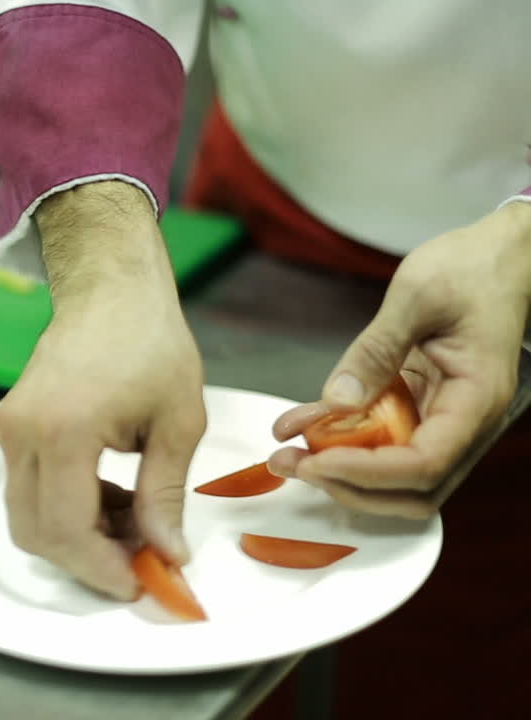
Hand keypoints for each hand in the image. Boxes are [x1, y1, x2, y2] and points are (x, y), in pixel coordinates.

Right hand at [0, 181, 205, 599]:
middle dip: (86, 560)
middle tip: (139, 561)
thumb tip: (167, 553)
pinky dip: (65, 509)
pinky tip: (110, 496)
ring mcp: (10, 429)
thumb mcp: (177, 422)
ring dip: (75, 536)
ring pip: (27, 516)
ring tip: (132, 523)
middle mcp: (23, 433)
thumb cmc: (150, 342)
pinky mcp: (10, 426)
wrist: (110, 290)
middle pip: (37, 533)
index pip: (68, 528)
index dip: (102, 568)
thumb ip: (164, 494)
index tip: (140, 583)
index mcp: (64, 431)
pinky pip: (28, 489)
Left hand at [269, 202, 530, 517]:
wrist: (499, 254)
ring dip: (340, 472)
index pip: (425, 463)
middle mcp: (464, 419)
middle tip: (293, 465)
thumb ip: (376, 350)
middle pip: (413, 487)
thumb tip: (339, 401)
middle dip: (350, 486)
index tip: (317, 462)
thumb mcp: (416, 297)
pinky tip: (298, 424)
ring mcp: (442, 415)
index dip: (368, 472)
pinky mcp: (420, 404)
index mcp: (477, 397)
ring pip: (395, 473)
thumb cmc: (472, 268)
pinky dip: (338, 438)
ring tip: (287, 454)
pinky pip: (379, 436)